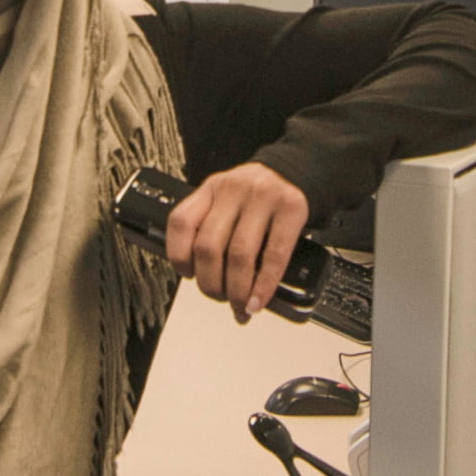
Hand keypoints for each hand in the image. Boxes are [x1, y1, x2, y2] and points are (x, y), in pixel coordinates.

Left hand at [163, 162, 310, 322]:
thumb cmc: (258, 196)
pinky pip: (274, 256)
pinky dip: (263, 286)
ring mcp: (262, 197)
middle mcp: (232, 190)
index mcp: (210, 189)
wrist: (296, 170)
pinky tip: (258, 301)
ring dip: (237, 290)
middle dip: (210, 284)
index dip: (179, 256)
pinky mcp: (291, 208)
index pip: (181, 223)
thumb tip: (205, 281)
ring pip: (239, 255)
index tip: (189, 276)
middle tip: (219, 297)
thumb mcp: (227, 201)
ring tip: (240, 305)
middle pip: (208, 247)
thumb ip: (212, 229)